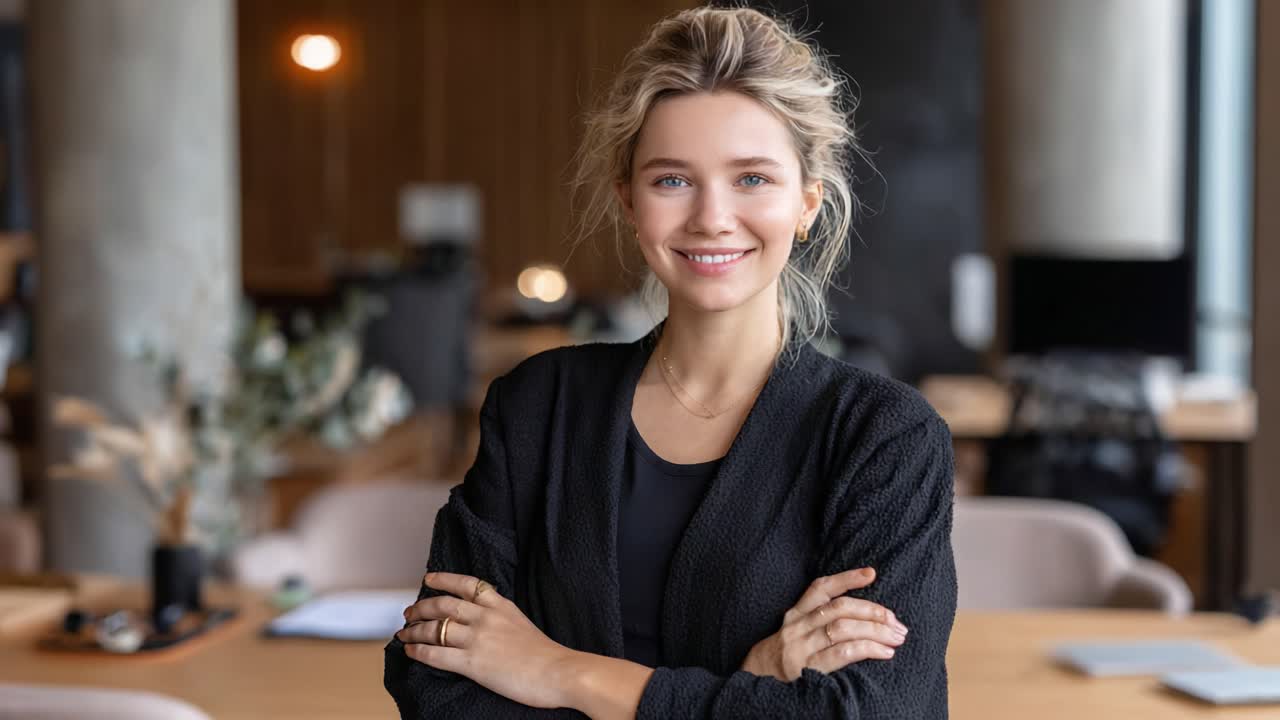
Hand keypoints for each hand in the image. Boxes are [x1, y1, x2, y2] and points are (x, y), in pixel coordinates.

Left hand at [398, 572, 575, 708]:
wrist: (559, 672)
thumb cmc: (547, 654)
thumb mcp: (522, 623)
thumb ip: (501, 617)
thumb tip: (484, 620)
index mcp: (500, 605)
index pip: (466, 584)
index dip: (443, 579)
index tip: (429, 578)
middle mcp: (486, 617)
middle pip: (443, 604)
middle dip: (421, 607)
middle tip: (409, 612)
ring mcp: (478, 639)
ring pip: (436, 628)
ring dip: (414, 630)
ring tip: (404, 632)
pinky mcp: (473, 663)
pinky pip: (436, 653)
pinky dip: (419, 650)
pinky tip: (410, 651)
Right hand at [739, 567, 908, 680]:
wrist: (750, 688)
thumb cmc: (779, 662)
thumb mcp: (790, 636)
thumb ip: (814, 623)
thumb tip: (857, 617)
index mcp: (794, 616)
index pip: (821, 589)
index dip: (846, 578)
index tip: (871, 573)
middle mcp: (796, 627)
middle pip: (839, 608)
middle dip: (872, 611)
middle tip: (896, 621)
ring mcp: (800, 648)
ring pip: (843, 628)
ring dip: (875, 630)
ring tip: (897, 637)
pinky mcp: (807, 669)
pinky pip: (841, 654)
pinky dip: (867, 649)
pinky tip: (884, 652)